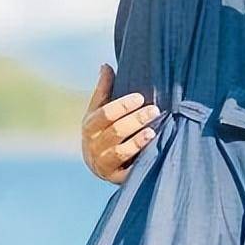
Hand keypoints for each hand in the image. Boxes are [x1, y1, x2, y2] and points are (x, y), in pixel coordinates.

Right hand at [81, 65, 159, 185]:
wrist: (98, 163)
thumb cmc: (103, 129)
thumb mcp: (99, 110)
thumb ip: (104, 89)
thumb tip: (105, 65)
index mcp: (89, 126)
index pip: (104, 115)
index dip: (122, 106)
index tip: (140, 97)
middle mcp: (92, 147)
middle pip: (115, 132)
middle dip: (136, 120)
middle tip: (155, 110)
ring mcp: (102, 164)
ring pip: (120, 152)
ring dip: (137, 142)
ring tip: (153, 132)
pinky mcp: (114, 178)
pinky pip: (127, 172)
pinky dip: (139, 161)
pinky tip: (153, 152)